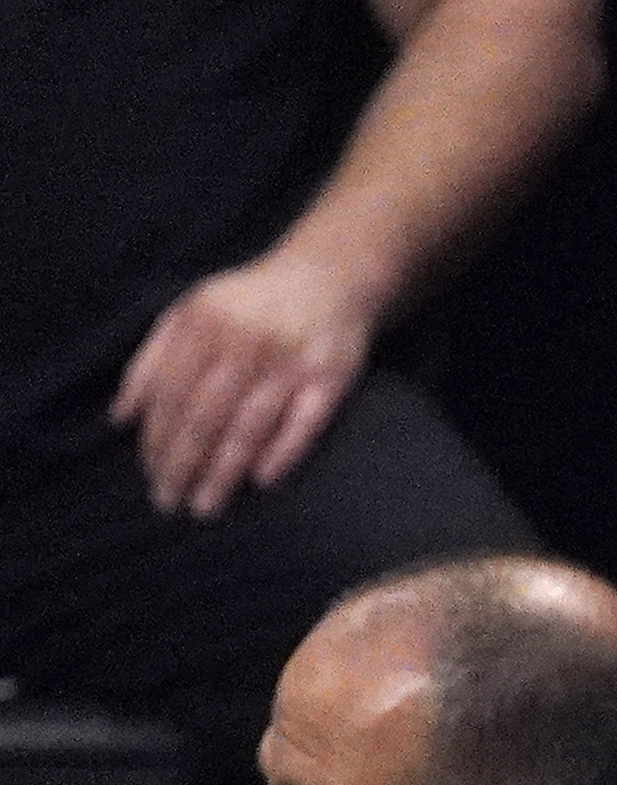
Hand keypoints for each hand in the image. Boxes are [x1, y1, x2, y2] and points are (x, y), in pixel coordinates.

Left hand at [109, 250, 375, 517]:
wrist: (327, 277)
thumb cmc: (248, 304)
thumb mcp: (189, 314)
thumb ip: (151, 360)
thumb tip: (120, 417)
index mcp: (203, 326)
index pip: (171, 393)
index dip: (158, 438)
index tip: (151, 475)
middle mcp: (244, 343)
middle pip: (206, 415)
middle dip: (183, 463)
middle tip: (170, 503)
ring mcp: (289, 363)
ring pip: (250, 426)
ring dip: (224, 471)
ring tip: (206, 507)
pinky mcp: (329, 379)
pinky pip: (304, 423)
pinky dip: (283, 451)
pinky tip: (262, 481)